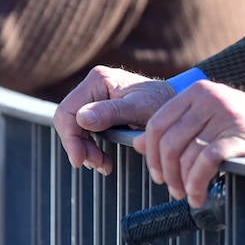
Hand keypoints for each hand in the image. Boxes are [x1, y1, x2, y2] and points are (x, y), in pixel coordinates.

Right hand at [53, 66, 174, 174]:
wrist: (176, 104)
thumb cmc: (163, 103)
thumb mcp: (140, 109)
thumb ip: (111, 112)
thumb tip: (82, 118)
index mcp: (98, 80)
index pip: (68, 111)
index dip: (70, 139)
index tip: (80, 161)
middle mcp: (93, 86)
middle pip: (69, 121)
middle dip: (79, 146)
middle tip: (97, 164)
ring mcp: (95, 97)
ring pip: (75, 129)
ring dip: (86, 150)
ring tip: (103, 164)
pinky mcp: (100, 110)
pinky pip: (85, 132)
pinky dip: (92, 148)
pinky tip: (104, 160)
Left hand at [133, 81, 244, 206]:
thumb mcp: (210, 119)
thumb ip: (177, 128)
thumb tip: (138, 145)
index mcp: (198, 92)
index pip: (157, 123)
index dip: (150, 154)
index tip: (158, 174)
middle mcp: (210, 98)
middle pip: (167, 141)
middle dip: (165, 172)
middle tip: (173, 190)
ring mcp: (226, 115)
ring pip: (185, 154)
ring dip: (182, 183)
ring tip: (188, 195)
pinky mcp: (241, 135)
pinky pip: (206, 163)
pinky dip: (197, 184)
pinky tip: (200, 196)